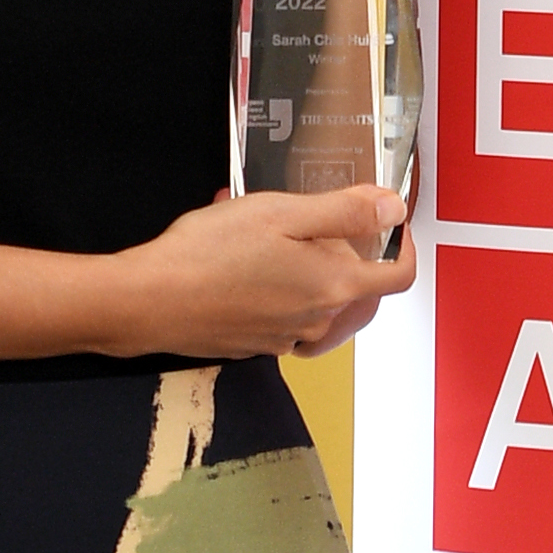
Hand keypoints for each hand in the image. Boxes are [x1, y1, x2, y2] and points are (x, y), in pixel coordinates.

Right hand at [104, 186, 418, 361]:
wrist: (148, 304)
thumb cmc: (208, 255)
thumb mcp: (281, 213)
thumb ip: (344, 211)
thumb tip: (393, 208)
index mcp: (333, 286)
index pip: (398, 276)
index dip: (404, 247)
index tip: (393, 224)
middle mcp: (317, 320)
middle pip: (361, 293)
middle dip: (352, 257)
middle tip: (322, 223)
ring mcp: (286, 337)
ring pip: (322, 305)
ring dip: (313, 273)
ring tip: (277, 237)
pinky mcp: (256, 344)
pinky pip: (287, 316)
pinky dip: (280, 289)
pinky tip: (246, 263)